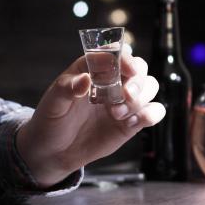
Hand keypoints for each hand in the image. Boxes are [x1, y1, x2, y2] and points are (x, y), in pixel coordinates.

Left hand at [16, 54, 164, 186]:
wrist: (53, 150)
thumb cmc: (51, 119)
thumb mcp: (53, 102)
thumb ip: (67, 88)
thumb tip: (85, 79)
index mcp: (92, 69)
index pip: (115, 54)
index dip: (124, 58)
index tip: (127, 69)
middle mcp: (112, 82)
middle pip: (139, 68)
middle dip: (137, 81)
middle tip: (124, 96)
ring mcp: (123, 101)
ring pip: (150, 87)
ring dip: (140, 98)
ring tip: (117, 114)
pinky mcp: (130, 122)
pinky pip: (154, 111)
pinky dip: (151, 114)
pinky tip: (133, 122)